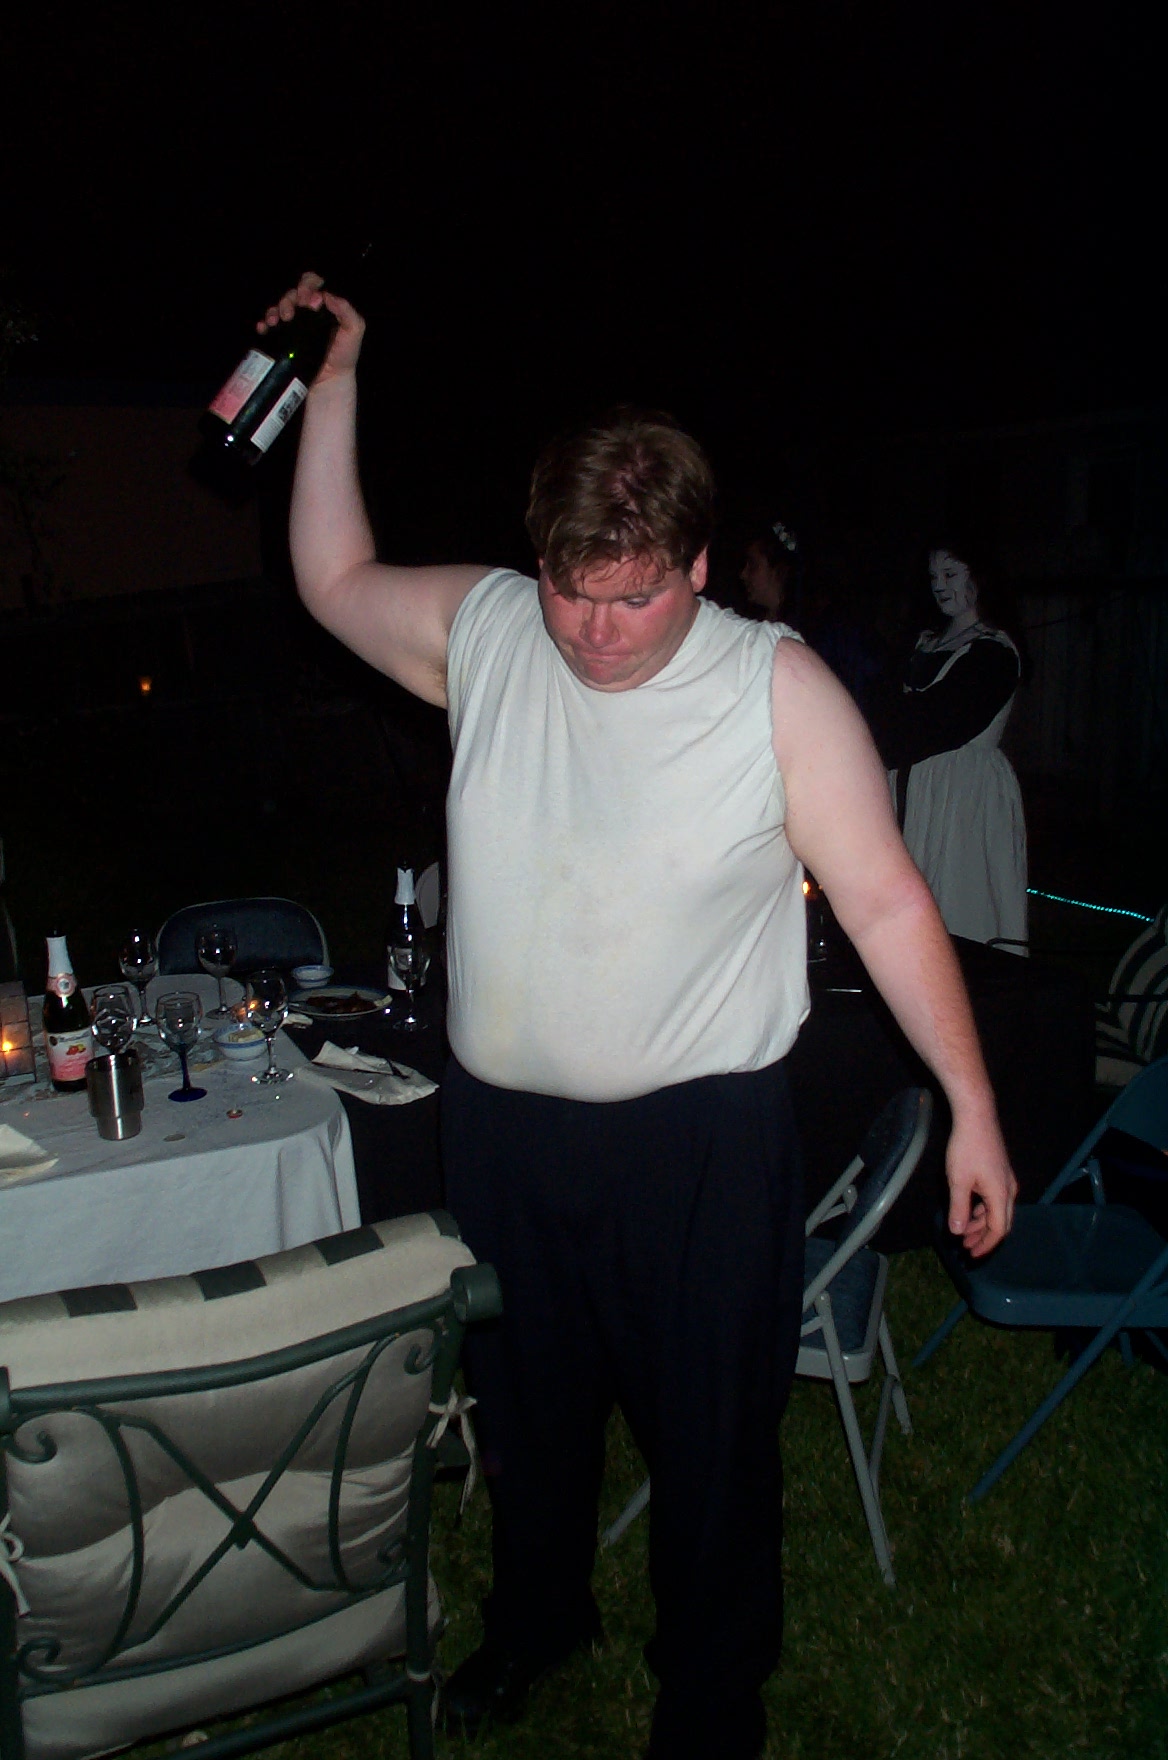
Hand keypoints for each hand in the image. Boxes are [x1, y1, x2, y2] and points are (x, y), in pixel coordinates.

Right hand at [258, 271, 364, 384]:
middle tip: (292, 313)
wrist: (330, 381)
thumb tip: (327, 296)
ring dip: (276, 309)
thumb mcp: (354, 330)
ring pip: (280, 306)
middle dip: (290, 299)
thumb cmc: (344, 356)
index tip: (310, 300)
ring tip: (279, 320)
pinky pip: (269, 325)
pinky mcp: (283, 338)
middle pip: (293, 293)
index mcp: (324, 305)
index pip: (313, 284)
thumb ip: (347, 311)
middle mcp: (308, 312)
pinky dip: (264, 323)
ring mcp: (294, 324)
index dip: (308, 286)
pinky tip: (265, 327)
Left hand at [945, 1111, 1017, 1257]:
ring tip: (964, 1232)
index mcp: (1001, 1195)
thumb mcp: (958, 1181)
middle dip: (984, 1238)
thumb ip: (959, 1208)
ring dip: (981, 1223)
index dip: (986, 1245)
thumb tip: (958, 1232)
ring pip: (997, 1210)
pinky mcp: (1000, 1172)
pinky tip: (969, 1211)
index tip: (971, 1254)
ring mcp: (1006, 1180)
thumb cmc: (966, 1148)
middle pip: (1001, 1222)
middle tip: (966, 1248)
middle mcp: (1009, 1190)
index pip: (998, 1230)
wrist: (976, 1117)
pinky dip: (982, 1209)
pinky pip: (994, 1198)